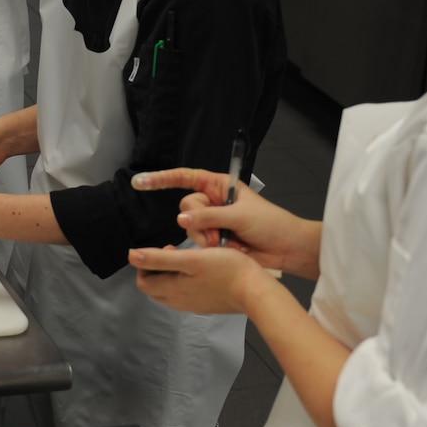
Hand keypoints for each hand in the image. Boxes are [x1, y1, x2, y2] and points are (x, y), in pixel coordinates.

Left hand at [128, 242, 268, 315]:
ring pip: (172, 291)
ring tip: (190, 259)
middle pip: (156, 287)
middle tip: (176, 251)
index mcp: (172, 290)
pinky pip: (188, 294)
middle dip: (159, 268)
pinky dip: (188, 281)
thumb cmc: (226, 270)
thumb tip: (131, 256)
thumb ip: (159, 258)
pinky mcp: (208, 305)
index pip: (143, 282)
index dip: (147, 263)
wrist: (257, 292)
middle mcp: (179, 302)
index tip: (168, 247)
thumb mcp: (190, 259)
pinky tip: (204, 270)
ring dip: (174, 274)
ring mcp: (194, 306)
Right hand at [130, 167, 320, 279]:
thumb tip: (182, 220)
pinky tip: (227, 249)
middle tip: (218, 233)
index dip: (161, 178)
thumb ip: (210, 216)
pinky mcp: (214, 241)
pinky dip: (209, 248)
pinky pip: (198, 242)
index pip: (185, 177)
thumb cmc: (271, 224)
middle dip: (199, 222)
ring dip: (205, 238)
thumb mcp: (240, 215)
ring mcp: (213, 222)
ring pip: (190, 227)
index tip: (140, 182)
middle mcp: (213, 202)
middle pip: (187, 207)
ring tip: (226, 243)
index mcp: (220, 186)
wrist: (287, 249)